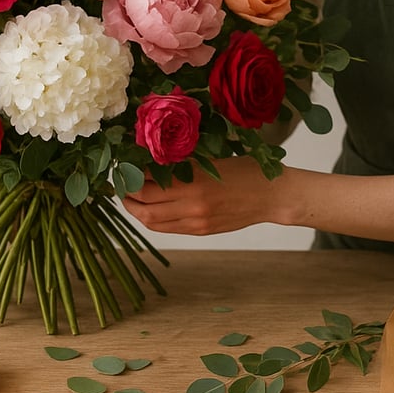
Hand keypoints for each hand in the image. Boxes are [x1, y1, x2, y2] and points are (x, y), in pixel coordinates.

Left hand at [122, 157, 287, 234]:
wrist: (271, 196)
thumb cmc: (245, 171)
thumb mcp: (212, 161)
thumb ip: (183, 165)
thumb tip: (153, 162)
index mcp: (194, 180)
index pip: (148, 182)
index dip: (131, 175)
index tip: (124, 166)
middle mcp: (192, 204)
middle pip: (144, 205)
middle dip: (127, 195)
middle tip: (122, 184)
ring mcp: (195, 221)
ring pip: (152, 222)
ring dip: (137, 211)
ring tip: (131, 199)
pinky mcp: (201, 231)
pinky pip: (168, 229)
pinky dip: (153, 220)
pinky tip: (150, 210)